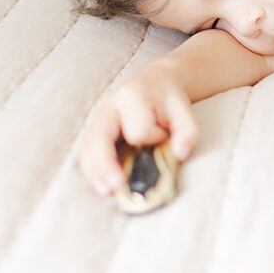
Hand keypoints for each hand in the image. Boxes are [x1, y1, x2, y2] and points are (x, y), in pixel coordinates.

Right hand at [77, 62, 198, 196]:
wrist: (155, 80)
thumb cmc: (168, 99)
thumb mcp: (184, 110)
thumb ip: (188, 131)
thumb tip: (180, 154)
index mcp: (133, 96)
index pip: (139, 129)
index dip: (153, 138)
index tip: (162, 137)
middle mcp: (109, 105)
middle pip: (100, 137)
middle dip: (106, 163)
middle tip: (114, 186)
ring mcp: (98, 117)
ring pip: (88, 146)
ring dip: (94, 171)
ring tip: (104, 191)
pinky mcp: (93, 128)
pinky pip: (85, 151)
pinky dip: (91, 169)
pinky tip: (98, 184)